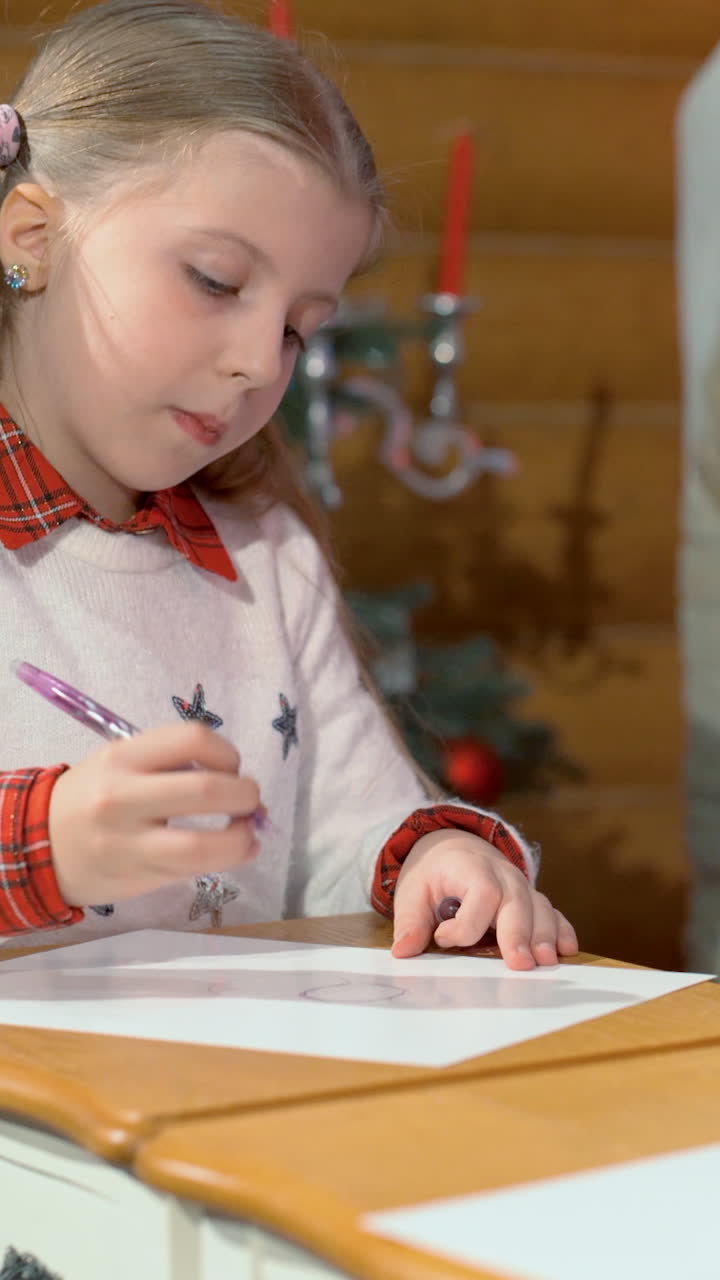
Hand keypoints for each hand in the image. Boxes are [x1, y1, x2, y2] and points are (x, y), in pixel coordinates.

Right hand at [49, 723, 260, 906]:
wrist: (42, 846)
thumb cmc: (94, 796)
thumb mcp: (121, 763)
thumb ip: (172, 764)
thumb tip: (236, 778)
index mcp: (123, 758)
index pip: (192, 740)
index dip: (227, 751)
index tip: (231, 765)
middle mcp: (123, 798)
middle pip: (206, 791)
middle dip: (245, 794)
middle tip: (250, 798)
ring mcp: (129, 843)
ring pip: (202, 846)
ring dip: (242, 837)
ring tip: (248, 832)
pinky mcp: (138, 878)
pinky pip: (192, 870)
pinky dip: (230, 859)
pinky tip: (240, 851)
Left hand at [390, 829, 577, 968]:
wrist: (452, 848)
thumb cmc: (432, 874)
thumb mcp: (412, 891)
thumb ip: (410, 921)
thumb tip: (403, 952)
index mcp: (471, 867)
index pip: (481, 893)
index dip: (466, 922)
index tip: (443, 938)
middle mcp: (502, 874)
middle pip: (517, 901)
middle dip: (519, 933)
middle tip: (520, 964)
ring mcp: (521, 886)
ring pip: (539, 907)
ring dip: (545, 935)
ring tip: (546, 962)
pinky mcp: (531, 900)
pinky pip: (551, 912)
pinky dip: (562, 929)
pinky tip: (567, 950)